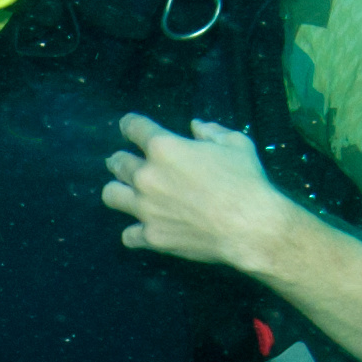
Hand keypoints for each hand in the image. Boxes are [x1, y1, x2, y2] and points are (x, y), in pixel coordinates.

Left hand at [102, 114, 300, 271]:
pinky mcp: (151, 236)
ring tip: (125, 191)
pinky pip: (128, 235)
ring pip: (111, 195)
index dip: (130, 125)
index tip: (129, 127)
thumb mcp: (236, 144)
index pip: (133, 127)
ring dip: (118, 190)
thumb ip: (212, 131)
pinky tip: (142, 229)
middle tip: (124, 161)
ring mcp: (145, 208)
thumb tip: (196, 126)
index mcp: (164, 147)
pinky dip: (134, 232)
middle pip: (118, 162)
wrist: (250, 227)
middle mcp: (146, 176)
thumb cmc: (246, 182)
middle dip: (120, 159)